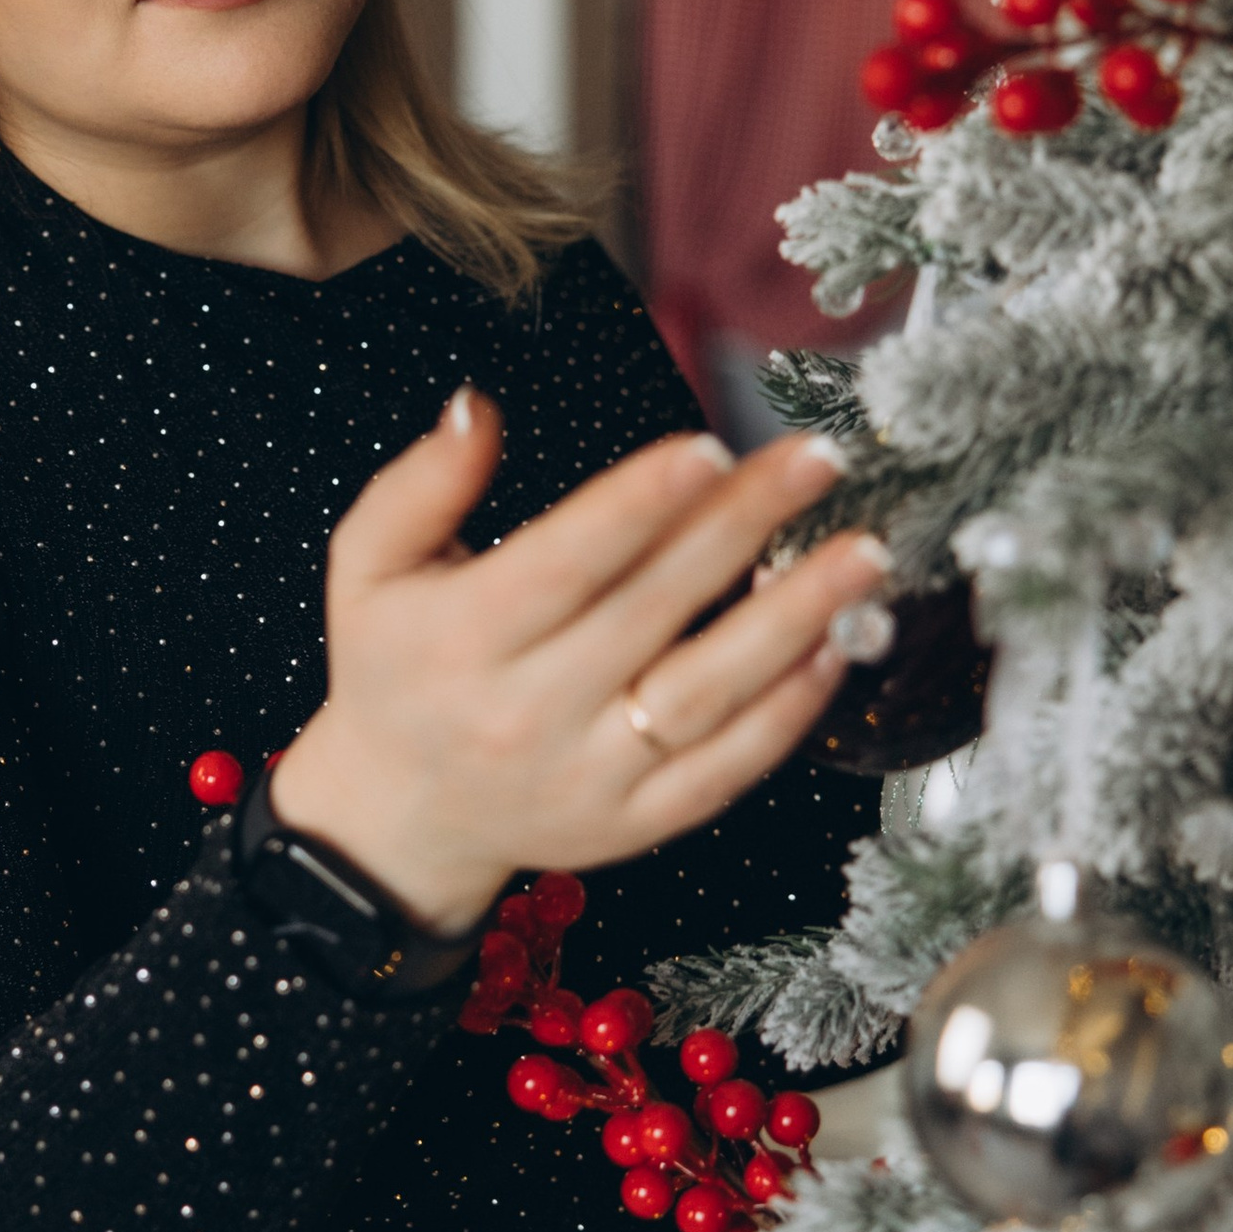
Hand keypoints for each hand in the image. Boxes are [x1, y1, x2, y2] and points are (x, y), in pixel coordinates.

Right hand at [268, 390, 888, 935]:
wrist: (398, 816)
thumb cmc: (395, 668)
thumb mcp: (369, 566)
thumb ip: (420, 484)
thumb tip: (478, 407)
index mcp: (463, 637)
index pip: (564, 563)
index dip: (640, 504)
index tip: (712, 447)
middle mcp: (527, 712)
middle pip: (652, 610)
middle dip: (743, 529)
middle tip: (818, 462)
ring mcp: (588, 776)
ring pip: (707, 695)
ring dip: (795, 622)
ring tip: (862, 556)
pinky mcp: (634, 824)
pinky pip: (726, 769)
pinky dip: (789, 712)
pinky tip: (838, 647)